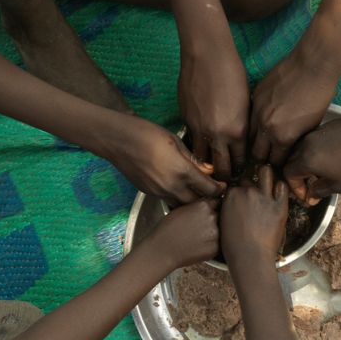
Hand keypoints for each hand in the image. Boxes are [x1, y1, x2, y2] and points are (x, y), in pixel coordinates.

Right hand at [109, 118, 225, 206]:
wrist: (117, 140)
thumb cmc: (146, 133)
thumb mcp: (175, 141)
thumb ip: (193, 159)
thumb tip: (208, 170)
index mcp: (182, 171)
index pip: (209, 189)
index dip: (220, 188)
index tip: (223, 185)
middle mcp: (171, 186)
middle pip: (197, 203)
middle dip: (208, 199)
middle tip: (213, 191)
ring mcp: (158, 192)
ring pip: (182, 206)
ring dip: (192, 201)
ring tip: (197, 191)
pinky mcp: (149, 193)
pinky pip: (169, 201)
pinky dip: (178, 198)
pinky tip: (180, 188)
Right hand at [146, 198, 220, 268]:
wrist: (163, 250)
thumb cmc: (168, 229)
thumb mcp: (181, 209)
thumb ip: (198, 205)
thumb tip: (210, 204)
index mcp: (204, 205)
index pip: (218, 202)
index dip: (215, 207)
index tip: (211, 212)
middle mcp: (212, 217)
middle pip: (220, 216)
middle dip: (213, 221)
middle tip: (199, 228)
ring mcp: (215, 233)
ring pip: (220, 231)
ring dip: (213, 233)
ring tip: (196, 238)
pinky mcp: (215, 248)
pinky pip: (217, 244)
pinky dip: (210, 245)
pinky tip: (197, 246)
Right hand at [179, 48, 249, 180]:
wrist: (207, 57)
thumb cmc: (233, 74)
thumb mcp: (246, 104)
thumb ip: (241, 127)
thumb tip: (238, 142)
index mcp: (237, 131)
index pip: (238, 161)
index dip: (239, 167)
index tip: (239, 170)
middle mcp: (217, 135)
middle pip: (219, 167)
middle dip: (223, 175)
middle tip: (224, 177)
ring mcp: (198, 129)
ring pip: (200, 159)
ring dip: (205, 163)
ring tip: (209, 166)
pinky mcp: (185, 120)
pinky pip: (190, 141)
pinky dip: (195, 146)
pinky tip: (200, 144)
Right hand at [220, 165, 288, 263]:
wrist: (249, 257)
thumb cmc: (234, 246)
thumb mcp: (223, 223)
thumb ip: (227, 208)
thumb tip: (232, 204)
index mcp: (231, 195)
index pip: (235, 185)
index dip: (239, 193)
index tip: (242, 200)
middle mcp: (247, 192)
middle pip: (249, 180)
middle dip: (251, 186)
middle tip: (254, 197)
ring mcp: (264, 197)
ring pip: (266, 173)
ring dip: (266, 176)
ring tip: (268, 183)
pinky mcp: (279, 206)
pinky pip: (283, 187)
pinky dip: (281, 188)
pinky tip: (279, 194)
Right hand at [250, 49, 339, 167]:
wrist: (312, 65)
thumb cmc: (319, 95)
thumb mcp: (312, 126)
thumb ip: (296, 141)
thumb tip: (288, 150)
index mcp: (283, 138)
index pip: (274, 162)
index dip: (278, 164)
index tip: (280, 162)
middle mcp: (266, 127)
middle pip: (257, 153)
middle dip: (263, 156)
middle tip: (269, 154)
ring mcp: (257, 111)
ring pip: (248, 135)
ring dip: (256, 139)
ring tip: (263, 138)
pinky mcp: (255, 96)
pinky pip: (250, 115)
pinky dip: (255, 120)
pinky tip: (264, 118)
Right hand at [284, 114, 340, 204]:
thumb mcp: (340, 185)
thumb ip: (320, 190)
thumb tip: (311, 194)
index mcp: (307, 159)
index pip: (288, 174)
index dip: (295, 188)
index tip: (308, 195)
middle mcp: (307, 143)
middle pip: (292, 160)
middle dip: (298, 175)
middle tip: (312, 185)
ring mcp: (317, 131)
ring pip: (302, 148)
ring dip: (306, 162)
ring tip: (322, 171)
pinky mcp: (328, 125)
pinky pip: (314, 139)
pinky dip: (316, 150)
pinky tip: (332, 157)